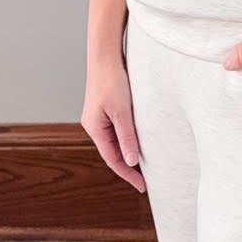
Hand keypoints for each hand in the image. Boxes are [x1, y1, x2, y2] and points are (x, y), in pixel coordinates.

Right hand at [81, 56, 145, 191]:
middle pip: (113, 153)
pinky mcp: (107, 109)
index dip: (128, 175)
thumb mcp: (122, 111)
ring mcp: (99, 117)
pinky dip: (129, 139)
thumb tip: (131, 162)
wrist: (105, 55)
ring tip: (147, 164)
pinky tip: (140, 141)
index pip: (112, 159)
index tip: (142, 186)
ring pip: (116, 142)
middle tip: (147, 179)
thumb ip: (127, 136)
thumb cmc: (112, 80)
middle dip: (129, 167)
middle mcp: (94, 125)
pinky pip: (118, 130)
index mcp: (94, 128)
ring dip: (129, 152)